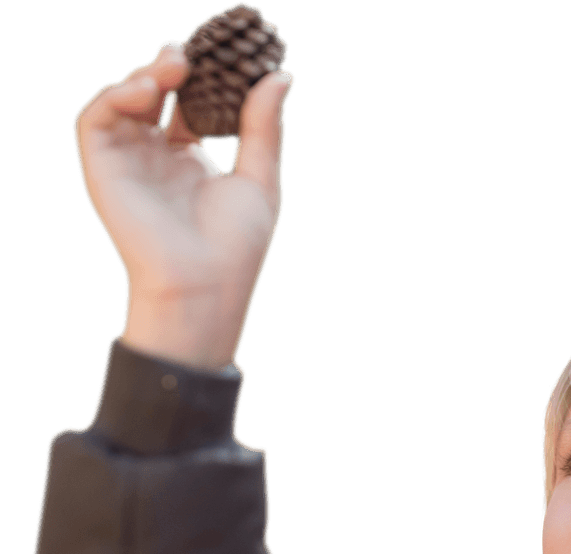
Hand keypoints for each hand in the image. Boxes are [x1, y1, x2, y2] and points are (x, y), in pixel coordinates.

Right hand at [74, 41, 293, 369]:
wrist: (204, 286)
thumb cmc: (236, 247)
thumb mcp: (259, 179)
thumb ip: (263, 128)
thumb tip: (281, 77)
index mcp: (193, 161)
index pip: (190, 105)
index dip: (203, 78)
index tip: (222, 57)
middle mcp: (158, 159)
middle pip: (156, 96)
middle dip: (171, 68)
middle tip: (193, 54)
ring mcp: (130, 163)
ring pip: (124, 100)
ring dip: (144, 74)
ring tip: (174, 66)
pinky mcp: (104, 169)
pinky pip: (95, 120)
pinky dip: (115, 96)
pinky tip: (147, 90)